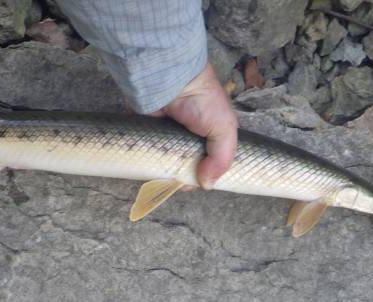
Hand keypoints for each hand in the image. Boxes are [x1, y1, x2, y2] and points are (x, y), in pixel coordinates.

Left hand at [151, 63, 237, 189]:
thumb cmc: (203, 101)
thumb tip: (207, 185)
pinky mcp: (148, 134)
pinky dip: (149, 164)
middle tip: (180, 180)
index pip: (210, 163)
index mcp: (211, 136)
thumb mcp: (224, 128)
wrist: (170, 81)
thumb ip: (222, 159)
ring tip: (165, 176)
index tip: (199, 182)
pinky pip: (148, 155)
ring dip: (166, 174)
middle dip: (184, 177)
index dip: (205, 176)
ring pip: (166, 165)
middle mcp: (189, 138)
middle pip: (186, 167)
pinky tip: (151, 170)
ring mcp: (168, 137)